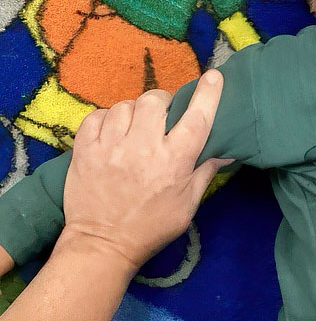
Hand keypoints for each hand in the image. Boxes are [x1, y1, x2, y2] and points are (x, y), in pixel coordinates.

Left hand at [62, 71, 231, 271]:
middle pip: (155, 100)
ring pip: (124, 106)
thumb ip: (205, 172)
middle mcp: (144, 148)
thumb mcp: (188, 205)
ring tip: (133, 127)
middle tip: (161, 116)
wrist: (103, 245)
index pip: (197, 116)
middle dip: (161, 101)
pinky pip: (96, 116)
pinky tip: (110, 132)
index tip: (214, 76)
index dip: (208, 92)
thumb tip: (226, 151)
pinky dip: (105, 119)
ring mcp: (110, 147)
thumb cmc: (152, 227)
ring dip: (132, 112)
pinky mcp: (85, 150)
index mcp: (174, 161)